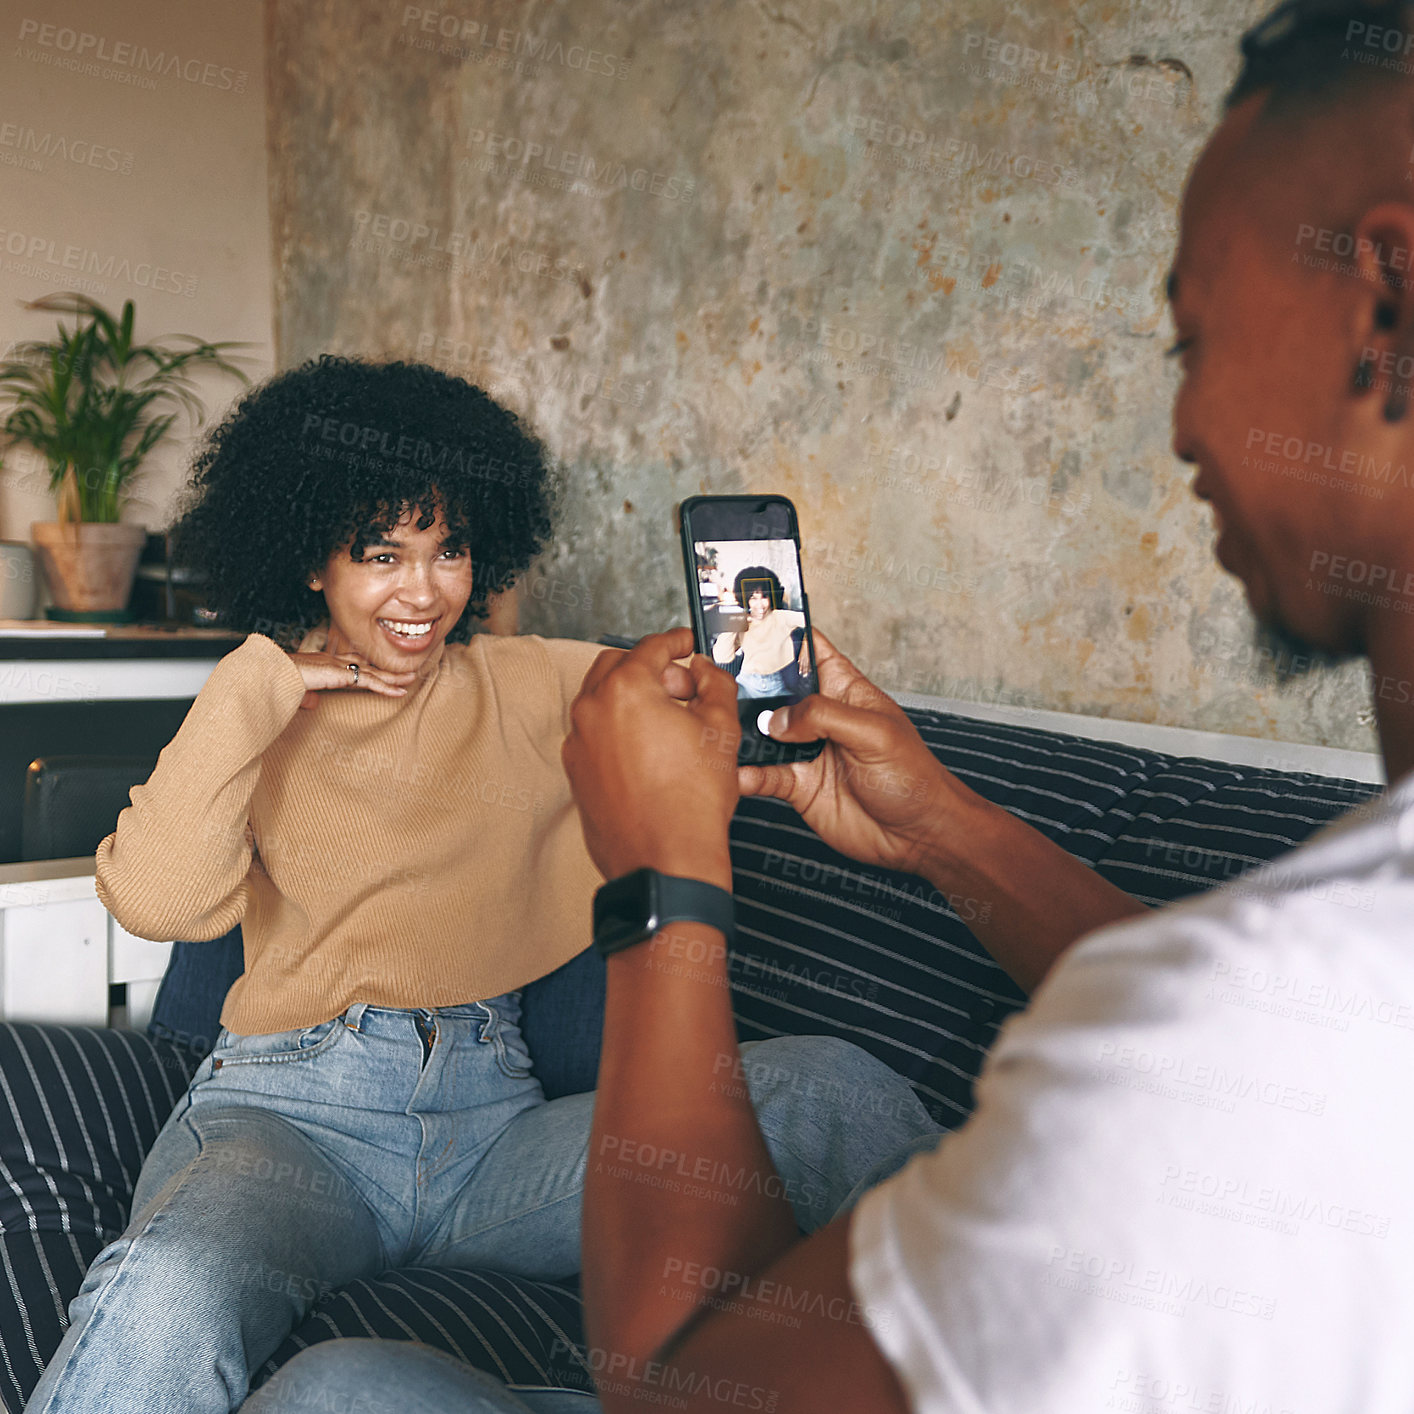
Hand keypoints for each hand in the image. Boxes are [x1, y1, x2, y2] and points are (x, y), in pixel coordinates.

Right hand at [288, 625, 415, 708]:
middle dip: (386, 670)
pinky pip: (370, 682)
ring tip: (411, 679)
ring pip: (373, 672)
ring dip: (394, 677)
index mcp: (322, 664)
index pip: (350, 664)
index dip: (366, 668)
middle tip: (404, 672)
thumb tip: (312, 704)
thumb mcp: (296, 692)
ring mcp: (338, 666)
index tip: (378, 672)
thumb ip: (306, 697)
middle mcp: (333, 661)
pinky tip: (400, 692)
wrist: (273, 675)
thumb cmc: (278, 682)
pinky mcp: (342, 675)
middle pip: (367, 665)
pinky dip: (387, 688)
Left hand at [563, 627, 737, 888]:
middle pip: (617, 666)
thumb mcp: (722, 730)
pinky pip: (594, 734)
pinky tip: (650, 749)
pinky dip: (618, 728)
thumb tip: (705, 670)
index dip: (676, 642)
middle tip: (683, 685)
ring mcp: (578, 743)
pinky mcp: (575, 772)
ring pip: (601, 700)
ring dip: (632, 697)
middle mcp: (591, 711)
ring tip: (669, 720)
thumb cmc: (691, 803)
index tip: (686, 644)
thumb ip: (715, 684)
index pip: (651, 647)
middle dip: (650, 667)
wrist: (665, 862)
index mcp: (625, 690)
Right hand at [739, 628, 972, 876]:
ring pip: (763, 734)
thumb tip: (779, 719)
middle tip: (716, 682)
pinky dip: (747, 775)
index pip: (810, 649)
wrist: (918, 834)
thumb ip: (824, 717)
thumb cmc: (913, 777)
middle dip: (747, 685)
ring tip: (719, 729)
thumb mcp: (874, 733)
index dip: (784, 635)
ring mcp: (807, 751)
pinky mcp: (799, 786)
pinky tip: (738, 774)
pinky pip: (764, 775)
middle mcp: (821, 717)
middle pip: (775, 691)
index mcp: (844, 690)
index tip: (749, 624)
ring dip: (742, 733)